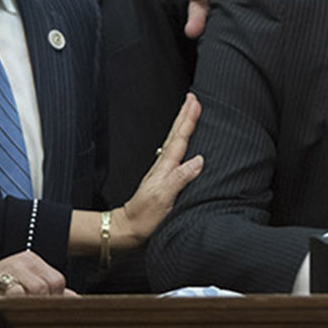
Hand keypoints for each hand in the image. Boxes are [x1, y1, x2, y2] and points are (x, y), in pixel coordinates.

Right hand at [0, 250, 68, 310]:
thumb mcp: (26, 281)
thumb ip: (51, 291)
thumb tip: (76, 301)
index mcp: (30, 260)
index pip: (56, 280)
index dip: (55, 299)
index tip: (47, 310)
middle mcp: (14, 263)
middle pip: (41, 289)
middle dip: (39, 306)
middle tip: (30, 315)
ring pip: (20, 295)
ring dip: (20, 310)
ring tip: (16, 315)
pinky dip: (4, 312)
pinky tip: (2, 316)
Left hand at [116, 94, 205, 247]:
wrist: (128, 229)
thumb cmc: (144, 217)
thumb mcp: (163, 198)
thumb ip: (180, 178)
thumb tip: (199, 160)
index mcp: (165, 167)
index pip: (180, 139)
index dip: (188, 120)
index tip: (195, 102)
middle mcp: (163, 166)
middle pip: (176, 135)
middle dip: (185, 115)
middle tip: (192, 98)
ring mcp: (162, 171)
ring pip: (175, 142)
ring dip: (183, 125)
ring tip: (189, 112)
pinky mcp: (163, 179)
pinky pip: (175, 153)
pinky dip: (181, 142)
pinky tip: (183, 142)